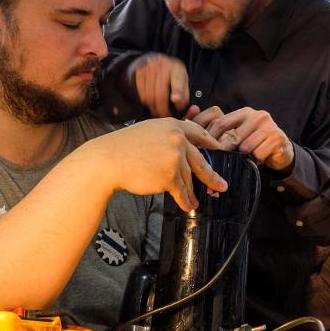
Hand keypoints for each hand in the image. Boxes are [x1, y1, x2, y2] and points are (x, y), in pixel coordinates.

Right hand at [95, 118, 227, 210]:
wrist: (108, 160)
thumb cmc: (123, 147)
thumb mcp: (148, 130)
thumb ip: (167, 136)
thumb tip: (183, 149)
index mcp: (173, 125)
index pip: (199, 133)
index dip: (211, 143)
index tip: (219, 150)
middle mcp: (177, 139)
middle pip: (201, 160)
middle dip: (212, 175)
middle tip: (221, 184)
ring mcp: (174, 157)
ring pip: (189, 178)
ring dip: (192, 192)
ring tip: (196, 200)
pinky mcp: (169, 176)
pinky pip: (182, 191)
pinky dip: (186, 200)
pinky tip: (188, 205)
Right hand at [130, 54, 188, 117]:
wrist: (160, 64)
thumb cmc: (174, 77)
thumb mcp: (184, 84)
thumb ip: (184, 96)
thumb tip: (182, 106)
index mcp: (176, 69)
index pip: (177, 80)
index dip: (177, 91)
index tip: (176, 99)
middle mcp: (163, 66)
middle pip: (161, 93)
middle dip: (163, 109)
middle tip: (165, 116)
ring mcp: (149, 68)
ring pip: (149, 96)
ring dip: (154, 108)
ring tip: (159, 111)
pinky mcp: (140, 72)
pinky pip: (141, 94)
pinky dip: (146, 102)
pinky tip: (152, 103)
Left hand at [193, 106, 294, 171]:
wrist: (280, 151)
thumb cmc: (253, 143)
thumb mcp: (236, 134)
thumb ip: (217, 127)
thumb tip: (192, 111)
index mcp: (242, 112)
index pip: (219, 121)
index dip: (207, 137)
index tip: (200, 150)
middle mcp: (255, 115)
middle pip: (230, 136)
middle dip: (222, 152)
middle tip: (213, 163)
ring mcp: (268, 125)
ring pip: (245, 147)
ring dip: (240, 158)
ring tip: (239, 162)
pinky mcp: (277, 137)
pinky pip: (258, 153)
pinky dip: (255, 160)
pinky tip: (256, 161)